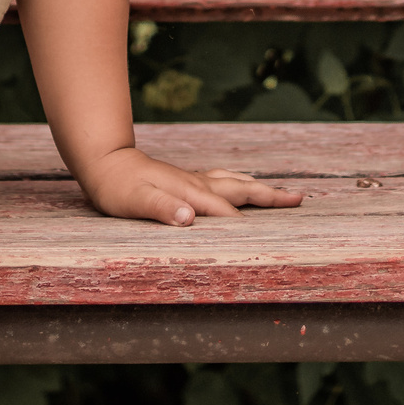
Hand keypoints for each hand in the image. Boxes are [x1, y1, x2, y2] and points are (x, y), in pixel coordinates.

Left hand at [75, 147, 303, 226]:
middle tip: (299, 199)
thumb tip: (189, 218)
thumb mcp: (135, 201)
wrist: (104, 162)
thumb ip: (162, 208)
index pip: (226, 214)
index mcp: (191, 193)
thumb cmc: (117, 186)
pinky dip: (240, 183)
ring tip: (282, 192)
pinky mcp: (187, 178)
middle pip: (242, 190)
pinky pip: (223, 180)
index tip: (274, 243)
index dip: (247, 229)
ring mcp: (194, 179)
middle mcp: (198, 184)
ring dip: (260, 187)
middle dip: (271, 197)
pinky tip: (239, 185)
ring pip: (235, 182)